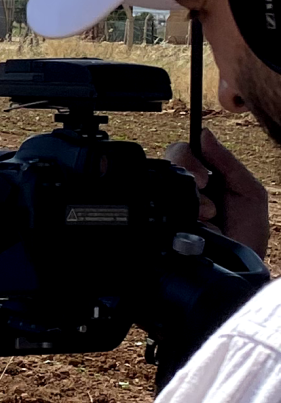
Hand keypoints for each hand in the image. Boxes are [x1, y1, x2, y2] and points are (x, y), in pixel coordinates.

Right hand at [168, 129, 270, 256]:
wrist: (241, 268)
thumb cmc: (245, 234)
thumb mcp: (248, 193)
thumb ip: (228, 162)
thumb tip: (204, 134)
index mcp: (200, 179)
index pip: (181, 153)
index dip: (188, 159)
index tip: (204, 178)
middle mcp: (179, 191)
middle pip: (165, 165)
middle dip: (189, 179)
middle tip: (208, 204)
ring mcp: (166, 209)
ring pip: (159, 186)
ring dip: (187, 203)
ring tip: (207, 221)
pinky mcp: (159, 228)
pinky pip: (154, 211)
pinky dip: (174, 218)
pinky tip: (192, 229)